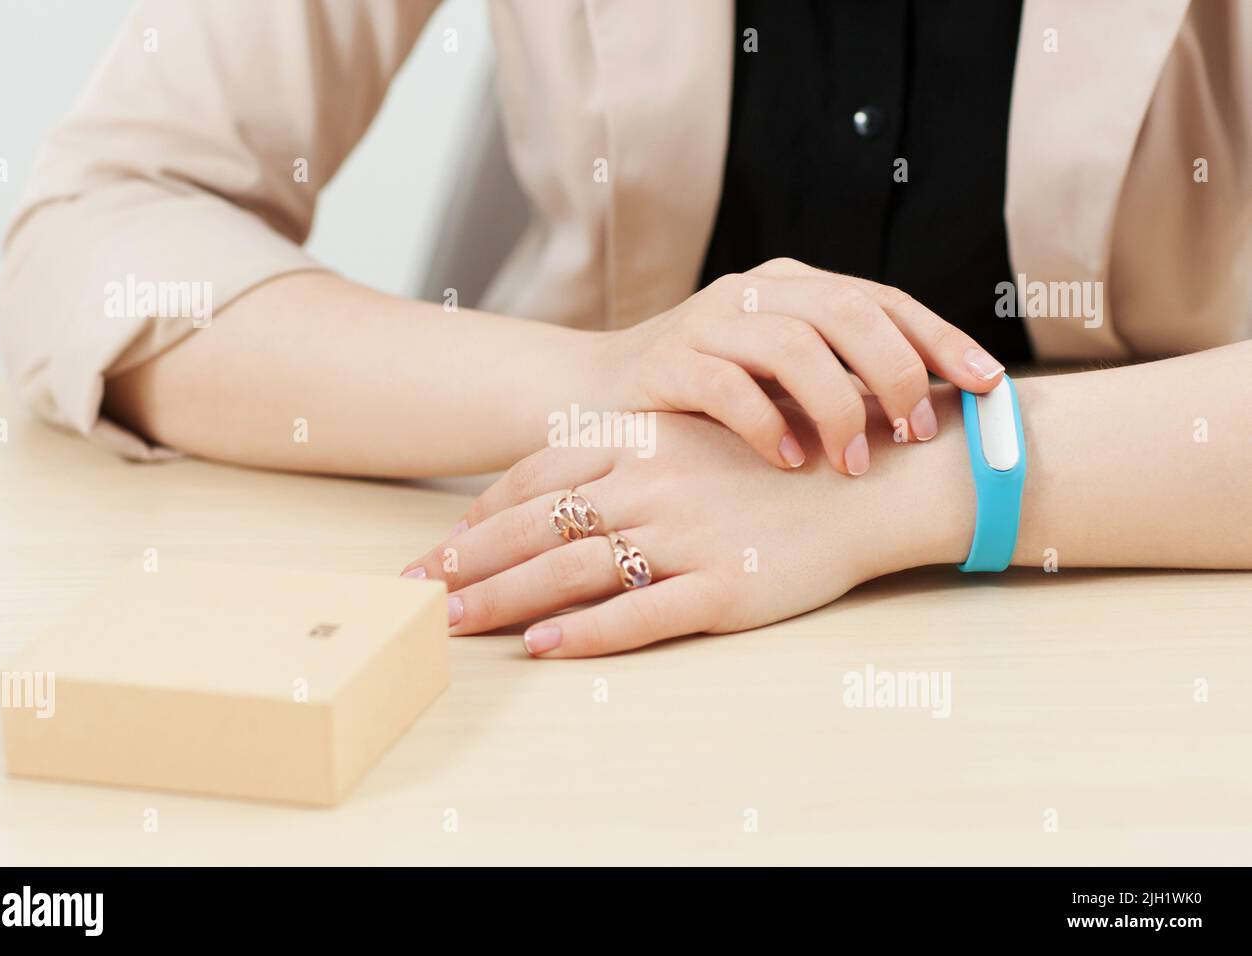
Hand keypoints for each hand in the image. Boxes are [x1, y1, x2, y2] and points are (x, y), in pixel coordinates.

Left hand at [401, 391, 974, 656]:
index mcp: (644, 442)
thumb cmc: (781, 453)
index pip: (537, 477)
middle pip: (536, 526)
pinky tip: (541, 647)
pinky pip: (638, 615)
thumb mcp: (699, 432)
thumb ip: (631, 451)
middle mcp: (653, 485)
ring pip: (570, 571)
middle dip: (466, 560)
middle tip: (414, 588)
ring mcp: (686, 537)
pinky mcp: (721, 588)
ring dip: (502, 599)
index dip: (482, 512)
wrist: (870, 477)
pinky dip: (583, 633)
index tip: (444, 541)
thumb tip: (563, 485)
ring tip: (453, 623)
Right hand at [599, 258, 1005, 474]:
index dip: (942, 339)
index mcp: (793, 285)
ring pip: (795, 345)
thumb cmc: (702, 398)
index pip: (883, 299)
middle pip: (849, 312)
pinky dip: (767, 426)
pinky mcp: (665, 361)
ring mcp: (707, 320)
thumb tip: (932, 411)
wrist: (590, 395)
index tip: (990, 386)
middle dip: (897, 374)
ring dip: (838, 408)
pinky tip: (788, 462)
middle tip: (916, 434)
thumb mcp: (777, 377)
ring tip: (853, 463)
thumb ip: (839, 377)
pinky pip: (729, 386)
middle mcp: (754, 289)